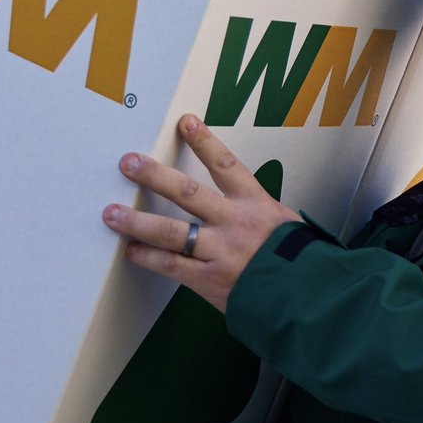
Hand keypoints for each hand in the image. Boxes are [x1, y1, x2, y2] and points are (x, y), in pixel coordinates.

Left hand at [102, 114, 301, 311]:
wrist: (310, 300)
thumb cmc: (302, 263)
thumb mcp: (286, 226)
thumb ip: (258, 214)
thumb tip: (239, 206)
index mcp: (256, 204)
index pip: (226, 164)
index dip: (205, 141)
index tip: (185, 122)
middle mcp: (234, 222)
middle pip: (187, 192)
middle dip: (154, 176)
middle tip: (128, 163)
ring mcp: (220, 251)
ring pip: (171, 231)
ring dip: (137, 221)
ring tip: (111, 213)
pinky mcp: (210, 280)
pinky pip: (172, 266)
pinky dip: (149, 258)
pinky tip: (130, 250)